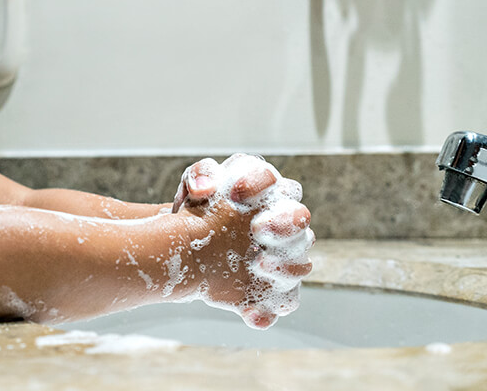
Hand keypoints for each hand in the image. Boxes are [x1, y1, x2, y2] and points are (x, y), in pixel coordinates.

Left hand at [174, 154, 313, 328]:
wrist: (186, 246)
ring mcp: (281, 257)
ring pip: (300, 264)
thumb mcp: (193, 185)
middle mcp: (283, 222)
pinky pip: (283, 302)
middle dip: (284, 223)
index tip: (236, 193)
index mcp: (266, 189)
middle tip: (258, 227)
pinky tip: (251, 312)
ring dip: (285, 267)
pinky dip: (269, 309)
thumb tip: (205, 188)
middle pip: (299, 219)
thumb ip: (199, 175)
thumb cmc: (199, 209)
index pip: (272, 180)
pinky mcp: (271, 289)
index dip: (259, 184)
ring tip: (259, 264)